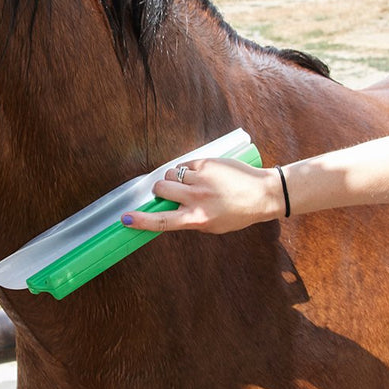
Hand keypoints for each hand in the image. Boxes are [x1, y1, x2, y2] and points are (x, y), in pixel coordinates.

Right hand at [121, 158, 283, 233]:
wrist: (263, 194)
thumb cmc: (237, 213)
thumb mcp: (211, 225)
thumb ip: (188, 218)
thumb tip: (166, 208)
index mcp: (197, 219)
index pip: (162, 221)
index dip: (141, 220)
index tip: (125, 219)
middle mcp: (196, 199)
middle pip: (160, 188)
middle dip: (161, 189)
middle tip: (173, 192)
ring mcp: (201, 179)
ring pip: (170, 174)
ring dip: (175, 178)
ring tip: (192, 183)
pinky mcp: (206, 163)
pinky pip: (184, 164)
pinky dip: (188, 170)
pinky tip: (203, 175)